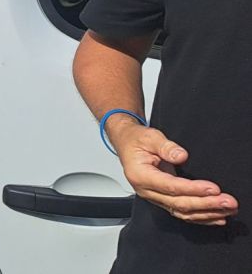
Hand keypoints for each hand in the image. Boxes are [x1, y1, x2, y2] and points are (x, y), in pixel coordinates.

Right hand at [108, 118, 238, 225]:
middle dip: (205, 204)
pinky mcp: (161, 199)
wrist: (127, 144)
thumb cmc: (136, 140)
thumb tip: (181, 156)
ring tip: (227, 211)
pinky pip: (181, 212)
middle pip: (178, 203)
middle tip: (227, 202)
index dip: (193, 189)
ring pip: (182, 212)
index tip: (213, 188)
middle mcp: (146, 190)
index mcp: (140, 175)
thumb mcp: (150, 137)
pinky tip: (215, 218)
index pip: (170, 186)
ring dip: (206, 213)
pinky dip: (200, 217)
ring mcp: (153, 197)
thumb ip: (166, 146)